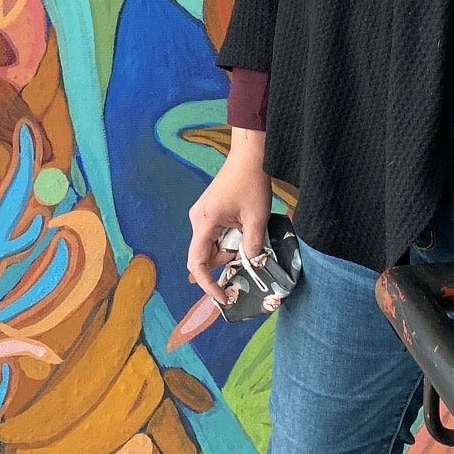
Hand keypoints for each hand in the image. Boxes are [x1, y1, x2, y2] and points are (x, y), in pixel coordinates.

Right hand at [187, 130, 269, 304]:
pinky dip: (231, 240)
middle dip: (227, 263)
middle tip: (250, 263)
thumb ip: (252, 247)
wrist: (250, 155)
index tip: (222, 298)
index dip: (208, 284)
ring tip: (252, 237)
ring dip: (232, 250)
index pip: (197, 263)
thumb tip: (252, 267)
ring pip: (214, 245)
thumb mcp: (256, 219)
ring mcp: (203, 215)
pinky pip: (217, 235)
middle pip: (207, 255)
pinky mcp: (211, 211)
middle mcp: (198, 220)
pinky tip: (246, 233)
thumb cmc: (251, 183)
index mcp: (204, 223)